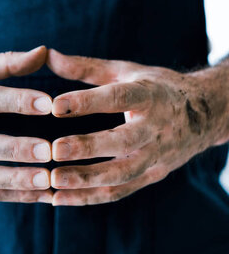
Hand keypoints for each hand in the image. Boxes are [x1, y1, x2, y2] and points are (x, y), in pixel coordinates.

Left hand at [47, 49, 227, 205]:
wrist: (205, 114)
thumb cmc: (155, 87)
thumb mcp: (126, 71)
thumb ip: (85, 67)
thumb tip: (49, 55)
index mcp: (148, 95)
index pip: (117, 98)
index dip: (86, 102)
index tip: (55, 106)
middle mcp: (155, 128)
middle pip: (122, 141)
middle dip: (87, 146)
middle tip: (53, 149)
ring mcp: (156, 156)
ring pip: (121, 174)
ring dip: (86, 180)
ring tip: (53, 180)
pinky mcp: (153, 176)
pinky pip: (120, 192)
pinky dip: (90, 197)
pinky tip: (60, 198)